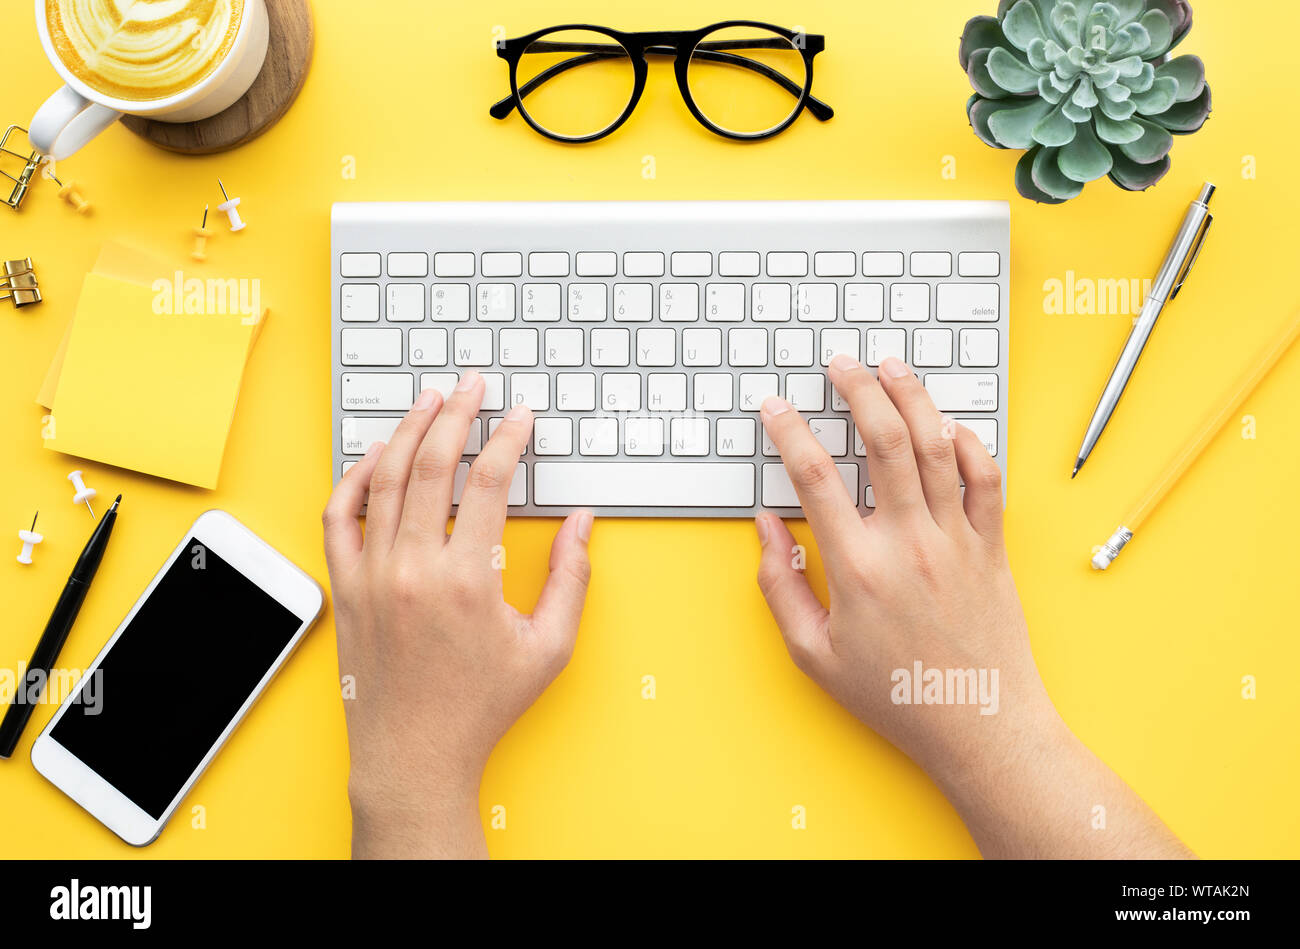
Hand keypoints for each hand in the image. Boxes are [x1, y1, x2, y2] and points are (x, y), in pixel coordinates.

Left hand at [323, 372, 592, 858]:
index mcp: (467, 581)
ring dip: (409, 432)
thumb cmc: (481, 706)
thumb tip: (581, 524)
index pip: (486, 482)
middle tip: (472, 386)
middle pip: (432, 465)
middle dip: (456, 414)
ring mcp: (372, 575)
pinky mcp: (348, 587)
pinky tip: (376, 454)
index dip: (507, 439)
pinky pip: (340, 516)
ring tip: (429, 402)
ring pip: (385, 481)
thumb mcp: (548, 648)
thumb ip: (571, 579)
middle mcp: (413, 569)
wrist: (413, 755)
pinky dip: (355, 478)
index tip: (520, 417)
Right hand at [756, 354, 1191, 858]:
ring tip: (891, 368)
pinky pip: (985, 478)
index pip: (815, 477)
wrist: (979, 724)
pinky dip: (970, 444)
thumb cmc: (895, 696)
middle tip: (840, 364)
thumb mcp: (813, 654)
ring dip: (912, 397)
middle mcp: (909, 543)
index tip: (776, 408)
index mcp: (858, 568)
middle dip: (857, 390)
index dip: (789, 432)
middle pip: (883, 441)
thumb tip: (767, 528)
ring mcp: (957, 540)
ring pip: (936, 446)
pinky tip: (949, 426)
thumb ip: (780, 586)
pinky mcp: (992, 547)